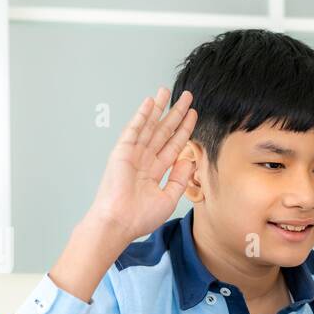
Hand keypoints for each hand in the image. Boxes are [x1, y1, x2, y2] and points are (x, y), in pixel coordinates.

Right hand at [86, 86, 198, 242]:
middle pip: (164, 131)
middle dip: (176, 114)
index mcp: (155, 171)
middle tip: (187, 97)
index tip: (194, 115)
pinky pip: (134, 129)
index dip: (184, 130)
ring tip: (168, 91)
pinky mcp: (122, 151)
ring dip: (159, 108)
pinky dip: (142, 115)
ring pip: (150, 126)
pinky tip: (151, 102)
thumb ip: (179, 178)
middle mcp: (145, 160)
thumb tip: (189, 159)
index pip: (173, 145)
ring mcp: (133, 154)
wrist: (120, 222)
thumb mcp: (169, 198)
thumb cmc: (140, 217)